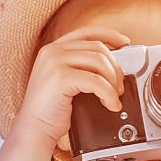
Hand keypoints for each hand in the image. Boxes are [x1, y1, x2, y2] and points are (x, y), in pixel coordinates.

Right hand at [12, 26, 128, 150]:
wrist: (35, 129)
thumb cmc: (51, 110)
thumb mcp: (66, 81)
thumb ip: (82, 67)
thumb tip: (113, 65)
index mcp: (54, 49)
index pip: (87, 32)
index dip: (110, 35)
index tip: (125, 43)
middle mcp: (52, 51)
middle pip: (98, 48)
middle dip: (115, 67)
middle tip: (119, 86)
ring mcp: (54, 62)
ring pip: (100, 62)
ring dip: (113, 81)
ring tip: (114, 97)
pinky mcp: (60, 78)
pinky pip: (97, 81)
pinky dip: (109, 94)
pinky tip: (110, 104)